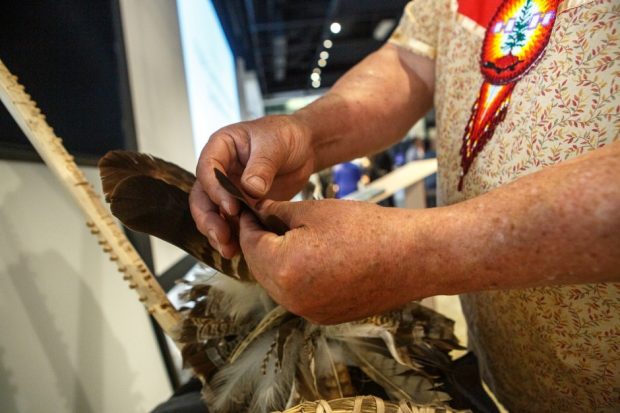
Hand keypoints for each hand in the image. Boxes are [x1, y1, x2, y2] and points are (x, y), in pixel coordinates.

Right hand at [190, 115, 315, 257]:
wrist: (304, 147)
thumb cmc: (286, 136)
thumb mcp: (275, 144)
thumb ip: (262, 165)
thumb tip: (250, 188)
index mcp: (221, 148)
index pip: (207, 170)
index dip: (215, 190)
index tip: (231, 207)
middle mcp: (220, 171)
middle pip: (202, 197)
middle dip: (209, 219)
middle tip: (222, 236)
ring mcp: (229, 189)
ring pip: (213, 214)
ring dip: (217, 233)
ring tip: (228, 250)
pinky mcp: (241, 205)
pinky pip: (231, 223)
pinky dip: (234, 237)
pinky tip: (240, 251)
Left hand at [239, 199, 426, 323]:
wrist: (413, 257)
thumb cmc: (367, 228)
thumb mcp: (315, 211)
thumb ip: (277, 213)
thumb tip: (258, 213)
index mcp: (285, 269)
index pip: (249, 244)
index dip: (246, 223)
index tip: (248, 209)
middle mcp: (292, 299)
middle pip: (259, 268)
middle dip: (258, 243)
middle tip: (263, 220)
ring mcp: (309, 312)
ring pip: (277, 284)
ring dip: (275, 261)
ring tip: (286, 235)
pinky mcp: (326, 317)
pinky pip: (297, 296)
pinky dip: (295, 276)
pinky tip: (308, 256)